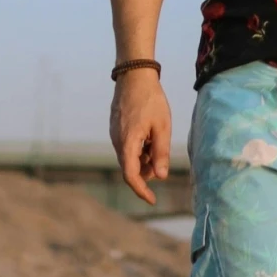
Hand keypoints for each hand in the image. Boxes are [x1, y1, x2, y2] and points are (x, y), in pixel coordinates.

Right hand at [110, 70, 173, 205]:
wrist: (134, 75)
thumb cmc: (151, 100)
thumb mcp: (162, 127)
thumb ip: (161, 153)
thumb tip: (160, 177)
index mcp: (127, 143)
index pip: (131, 176)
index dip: (141, 191)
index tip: (152, 200)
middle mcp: (117, 141)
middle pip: (130, 168)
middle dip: (146, 171)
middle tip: (161, 161)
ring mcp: (114, 134)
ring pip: (129, 157)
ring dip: (143, 158)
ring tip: (157, 141)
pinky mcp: (116, 128)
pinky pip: (126, 146)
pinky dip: (139, 148)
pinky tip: (150, 135)